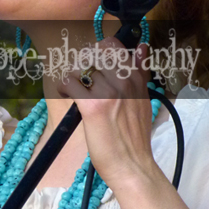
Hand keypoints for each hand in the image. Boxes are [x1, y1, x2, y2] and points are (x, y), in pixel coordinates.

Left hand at [56, 39, 157, 188]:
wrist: (132, 164)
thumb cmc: (134, 136)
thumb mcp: (143, 99)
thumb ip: (141, 72)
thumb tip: (142, 47)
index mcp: (137, 77)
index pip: (113, 44)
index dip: (98, 51)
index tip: (94, 65)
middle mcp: (124, 80)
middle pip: (94, 52)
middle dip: (83, 63)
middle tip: (82, 79)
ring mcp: (108, 92)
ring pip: (80, 67)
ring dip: (73, 77)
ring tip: (76, 91)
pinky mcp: (92, 106)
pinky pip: (69, 82)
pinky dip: (64, 87)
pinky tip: (69, 96)